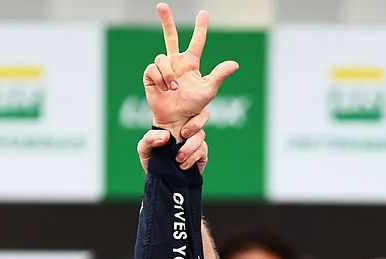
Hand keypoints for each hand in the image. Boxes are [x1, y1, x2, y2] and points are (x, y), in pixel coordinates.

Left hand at [137, 108, 210, 173]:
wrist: (158, 178)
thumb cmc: (151, 159)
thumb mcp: (144, 148)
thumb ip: (150, 139)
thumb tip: (166, 135)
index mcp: (173, 123)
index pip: (188, 112)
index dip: (192, 120)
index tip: (183, 133)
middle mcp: (186, 130)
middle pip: (198, 124)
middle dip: (191, 140)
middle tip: (179, 153)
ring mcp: (194, 142)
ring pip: (201, 137)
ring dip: (191, 150)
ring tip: (179, 161)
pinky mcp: (200, 155)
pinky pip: (203, 152)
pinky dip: (194, 158)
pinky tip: (183, 166)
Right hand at [145, 3, 238, 140]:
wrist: (176, 120)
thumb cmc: (193, 107)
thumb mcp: (208, 91)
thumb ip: (219, 75)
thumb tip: (235, 63)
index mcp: (191, 63)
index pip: (197, 42)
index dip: (200, 28)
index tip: (204, 13)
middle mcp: (176, 63)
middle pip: (171, 37)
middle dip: (166, 21)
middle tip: (162, 6)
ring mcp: (163, 69)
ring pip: (162, 58)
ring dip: (169, 74)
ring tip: (174, 89)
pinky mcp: (151, 76)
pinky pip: (153, 68)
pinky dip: (160, 79)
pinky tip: (165, 89)